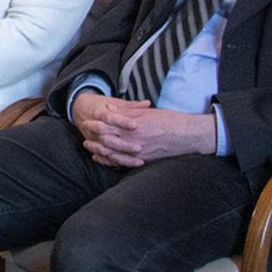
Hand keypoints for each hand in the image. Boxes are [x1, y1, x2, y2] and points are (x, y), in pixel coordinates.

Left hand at [78, 94, 216, 166]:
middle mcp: (133, 141)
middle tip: (85, 132)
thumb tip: (108, 109)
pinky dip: (110, 160)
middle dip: (93, 136)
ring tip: (89, 145)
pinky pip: (122, 163)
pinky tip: (103, 158)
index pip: (106, 125)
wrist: (187, 136)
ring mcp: (137, 152)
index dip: (95, 123)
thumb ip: (125, 112)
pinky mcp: (142, 160)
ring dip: (98, 149)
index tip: (87, 121)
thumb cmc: (168, 120)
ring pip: (111, 153)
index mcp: (132, 126)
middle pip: (105, 140)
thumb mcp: (146, 112)